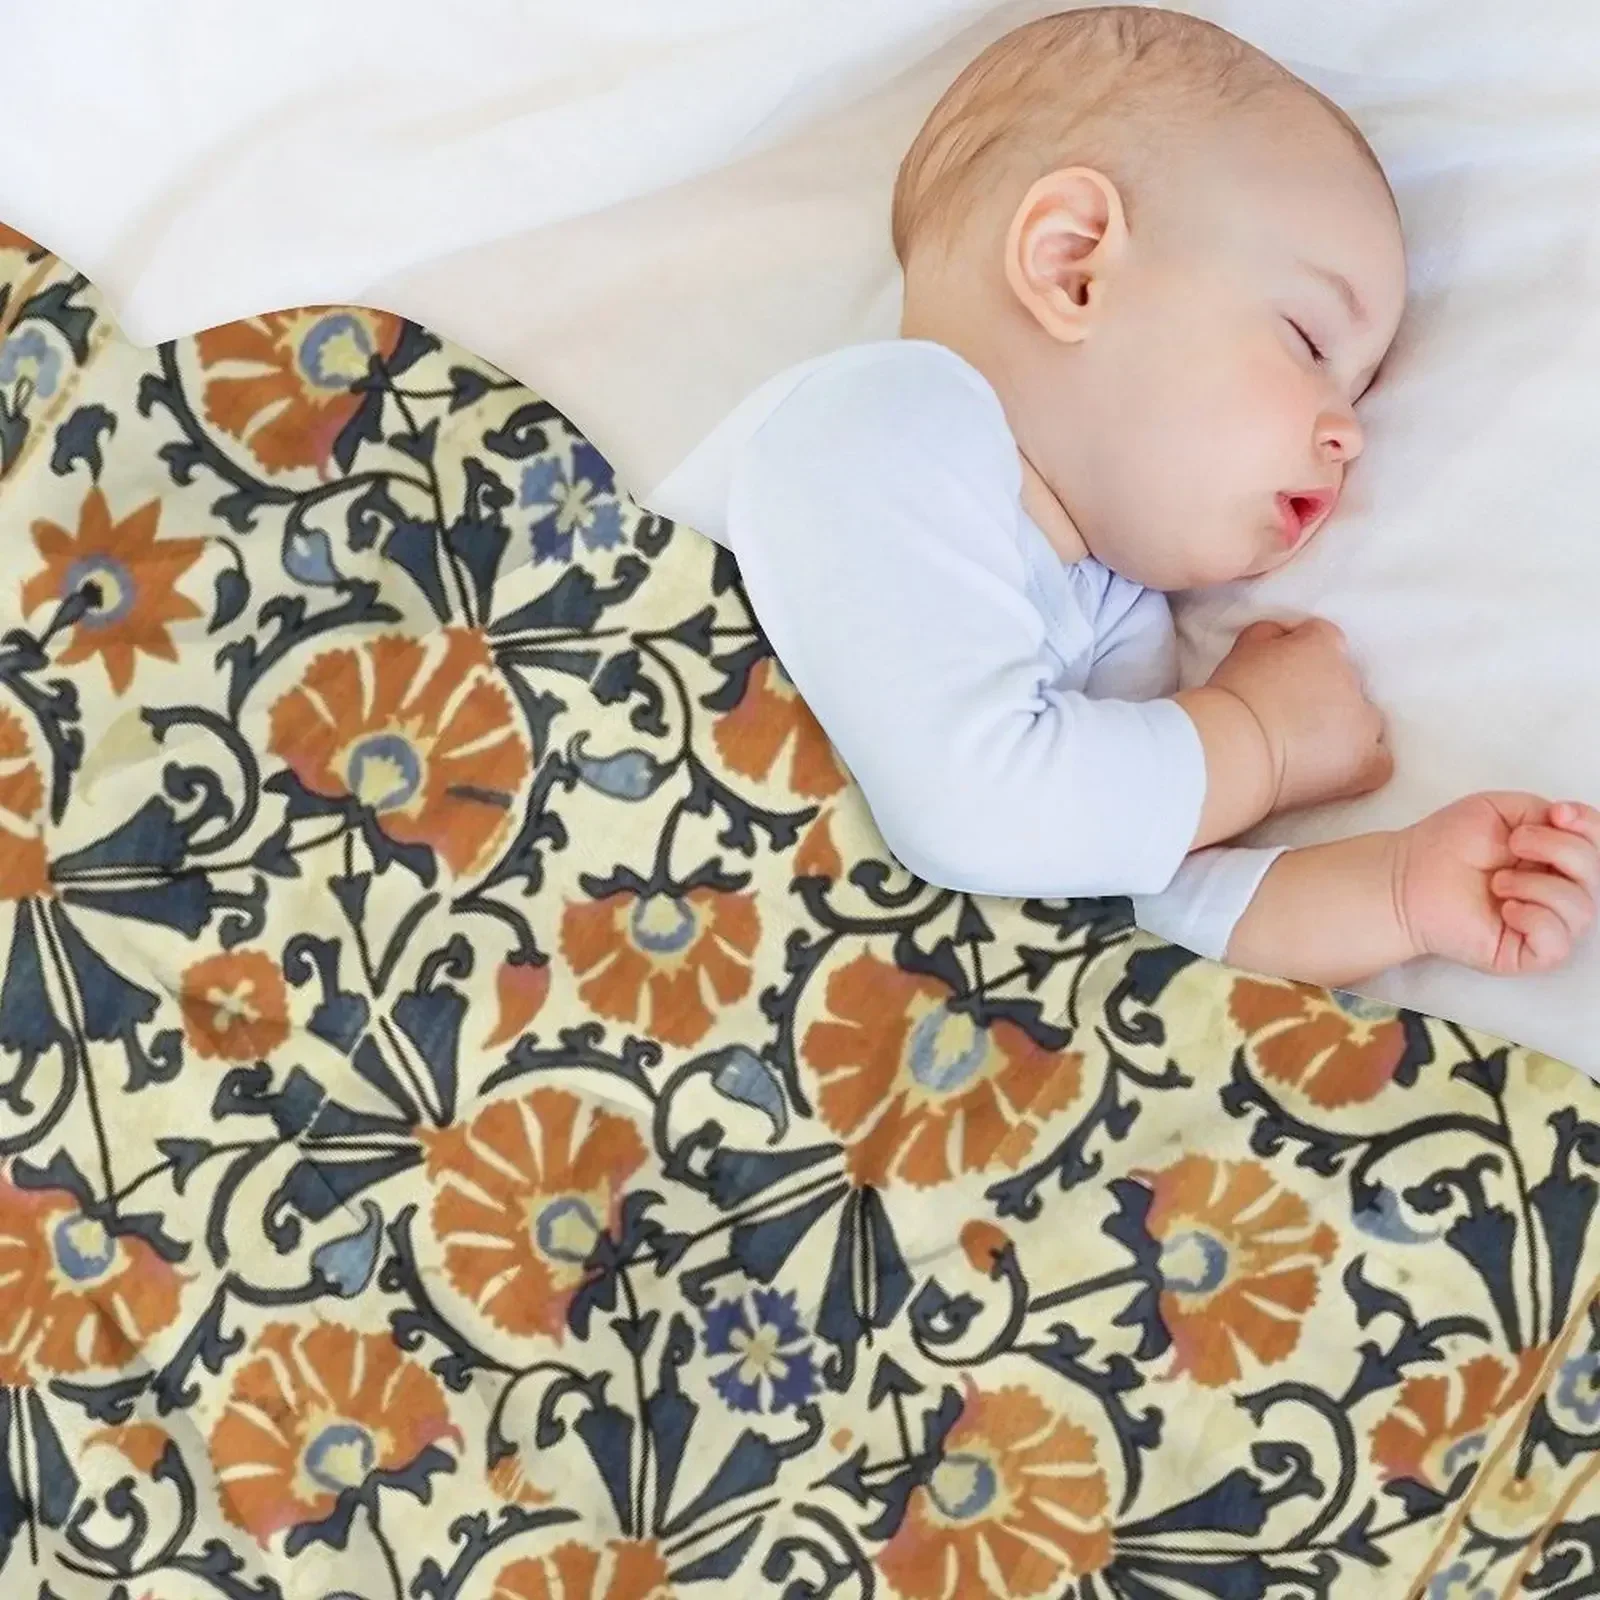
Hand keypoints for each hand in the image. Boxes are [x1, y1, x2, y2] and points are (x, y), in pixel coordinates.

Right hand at [1207, 619, 1390, 813]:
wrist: (1234, 748)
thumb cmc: (1232, 698)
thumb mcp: (1244, 646)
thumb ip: (1271, 634)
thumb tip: (1284, 637)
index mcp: (1324, 644)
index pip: (1323, 640)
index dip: (1300, 657)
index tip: (1279, 676)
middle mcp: (1352, 679)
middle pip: (1345, 682)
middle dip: (1322, 695)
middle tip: (1287, 714)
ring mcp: (1364, 723)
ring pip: (1364, 721)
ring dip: (1342, 729)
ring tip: (1306, 747)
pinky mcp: (1366, 763)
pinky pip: (1379, 762)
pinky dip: (1363, 764)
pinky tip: (1337, 770)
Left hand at [1395, 795, 1599, 973]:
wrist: (1406, 876)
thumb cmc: (1446, 844)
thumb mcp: (1499, 810)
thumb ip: (1542, 812)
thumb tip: (1570, 822)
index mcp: (1555, 857)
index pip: (1599, 845)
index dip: (1590, 826)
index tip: (1558, 814)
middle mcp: (1558, 891)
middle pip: (1597, 874)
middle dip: (1560, 849)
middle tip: (1514, 844)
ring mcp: (1545, 924)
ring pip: (1583, 909)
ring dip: (1537, 886)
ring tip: (1497, 882)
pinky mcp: (1526, 953)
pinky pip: (1558, 943)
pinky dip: (1536, 920)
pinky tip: (1506, 909)